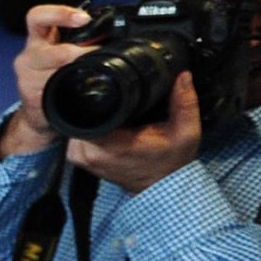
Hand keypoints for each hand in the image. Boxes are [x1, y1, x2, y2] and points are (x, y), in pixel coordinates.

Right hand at [0, 4, 94, 157]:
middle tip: (100, 55)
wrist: (37, 108)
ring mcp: (26, 78)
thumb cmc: (54, 75)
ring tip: (92, 72)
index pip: (37, 17)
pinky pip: (54, 92)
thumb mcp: (60, 51)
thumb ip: (78, 40)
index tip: (83, 19)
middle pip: (56, 53)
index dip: (59, 14)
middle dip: (82, 55)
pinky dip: (69, 90)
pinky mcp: (31, 98)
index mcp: (37, 39)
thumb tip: (115, 34)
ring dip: (77, 74)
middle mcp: (27, 56)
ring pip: (56, 74)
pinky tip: (77, 90)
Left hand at [67, 70, 201, 194]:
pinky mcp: (79, 159)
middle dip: (93, 105)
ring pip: (74, 124)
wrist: (160, 185)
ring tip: (113, 113)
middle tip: (116, 100)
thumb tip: (182, 76)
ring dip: (89, 116)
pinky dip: (86, 127)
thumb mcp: (186, 131)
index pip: (87, 114)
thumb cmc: (171, 161)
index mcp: (113, 145)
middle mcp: (91, 153)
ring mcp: (82, 157)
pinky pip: (74, 135)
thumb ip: (184, 102)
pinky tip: (106, 124)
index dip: (95, 98)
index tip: (111, 91)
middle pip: (77, 116)